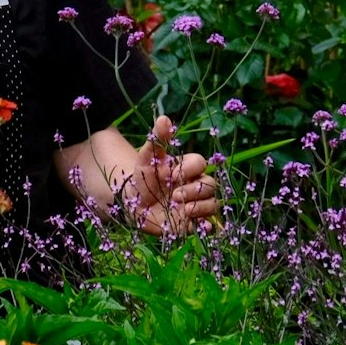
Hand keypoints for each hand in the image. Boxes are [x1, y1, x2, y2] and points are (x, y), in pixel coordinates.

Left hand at [119, 115, 221, 235]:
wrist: (132, 204)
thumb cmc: (143, 179)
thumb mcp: (146, 159)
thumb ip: (157, 141)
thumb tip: (164, 118)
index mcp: (186, 168)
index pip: (200, 163)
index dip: (188, 169)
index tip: (170, 175)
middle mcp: (195, 185)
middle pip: (211, 184)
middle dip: (194, 190)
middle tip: (173, 195)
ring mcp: (196, 204)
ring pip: (213, 204)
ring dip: (200, 207)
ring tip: (182, 210)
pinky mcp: (192, 223)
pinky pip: (209, 225)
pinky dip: (207, 226)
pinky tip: (197, 225)